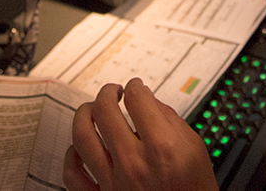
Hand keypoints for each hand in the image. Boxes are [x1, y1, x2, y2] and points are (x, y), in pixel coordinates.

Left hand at [64, 80, 218, 190]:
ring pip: (82, 136)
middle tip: (113, 91)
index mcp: (161, 147)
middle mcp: (133, 163)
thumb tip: (147, 99)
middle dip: (108, 92)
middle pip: (105, 110)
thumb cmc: (193, 189)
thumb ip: (170, 119)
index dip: (135, 86)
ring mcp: (113, 183)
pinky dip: (71, 155)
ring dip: (85, 114)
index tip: (135, 87)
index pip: (137, 98)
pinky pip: (72, 174)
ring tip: (93, 109)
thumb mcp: (194, 148)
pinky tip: (81, 147)